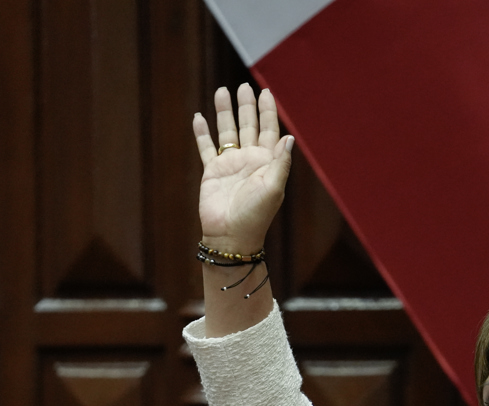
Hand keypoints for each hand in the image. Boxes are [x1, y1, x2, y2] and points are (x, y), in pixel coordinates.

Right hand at [193, 84, 293, 253]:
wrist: (231, 236)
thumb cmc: (256, 215)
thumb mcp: (273, 188)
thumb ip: (280, 162)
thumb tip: (289, 137)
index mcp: (267, 162)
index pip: (269, 130)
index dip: (268, 111)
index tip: (265, 92)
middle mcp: (250, 160)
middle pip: (248, 125)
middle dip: (246, 106)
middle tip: (243, 86)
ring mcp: (230, 164)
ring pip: (227, 131)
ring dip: (225, 112)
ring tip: (222, 91)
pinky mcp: (212, 171)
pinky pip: (206, 147)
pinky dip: (202, 132)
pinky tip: (199, 117)